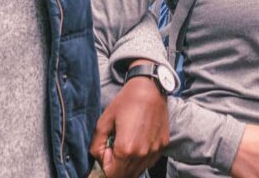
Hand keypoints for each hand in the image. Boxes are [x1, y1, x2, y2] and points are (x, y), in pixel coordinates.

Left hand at [90, 62, 169, 177]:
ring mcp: (154, 151)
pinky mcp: (162, 146)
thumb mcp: (103, 121)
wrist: (150, 88)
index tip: (106, 150)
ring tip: (126, 144)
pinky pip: (148, 162)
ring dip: (129, 164)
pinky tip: (138, 141)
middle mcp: (142, 153)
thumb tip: (99, 159)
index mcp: (125, 149)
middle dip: (116, 166)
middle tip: (114, 147)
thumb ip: (96, 145)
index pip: (112, 175)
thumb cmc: (125, 102)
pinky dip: (141, 158)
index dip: (105, 165)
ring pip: (138, 171)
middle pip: (125, 175)